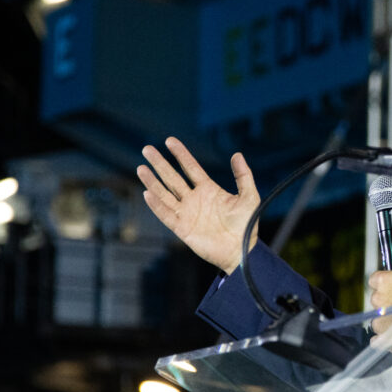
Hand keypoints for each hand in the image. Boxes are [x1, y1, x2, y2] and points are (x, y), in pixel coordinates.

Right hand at [137, 137, 259, 274]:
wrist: (242, 250)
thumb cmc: (246, 225)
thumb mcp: (249, 197)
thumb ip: (243, 176)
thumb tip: (237, 154)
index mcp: (209, 190)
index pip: (191, 168)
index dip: (180, 154)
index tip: (169, 141)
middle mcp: (194, 199)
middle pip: (173, 178)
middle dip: (160, 163)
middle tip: (147, 149)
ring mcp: (187, 213)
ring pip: (165, 194)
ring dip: (153, 182)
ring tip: (141, 168)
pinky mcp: (183, 228)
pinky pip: (166, 214)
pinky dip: (156, 205)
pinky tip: (147, 193)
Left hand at [368, 266, 391, 350]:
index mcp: (385, 281)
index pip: (374, 280)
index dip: (386, 284)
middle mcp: (378, 300)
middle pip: (376, 300)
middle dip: (388, 302)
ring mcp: (380, 321)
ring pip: (378, 320)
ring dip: (387, 321)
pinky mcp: (385, 338)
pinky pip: (378, 339)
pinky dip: (386, 338)